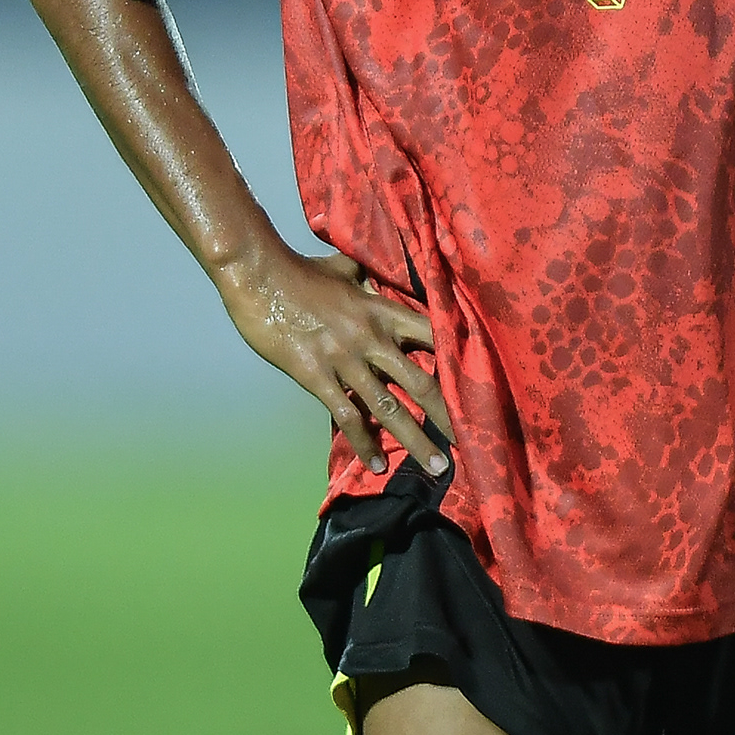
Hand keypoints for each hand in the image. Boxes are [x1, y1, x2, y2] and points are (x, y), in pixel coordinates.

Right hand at [217, 242, 450, 476]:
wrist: (257, 274)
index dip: (457, 361)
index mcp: (381, 310)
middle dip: (447, 414)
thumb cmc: (299, 270)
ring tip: (438, 466)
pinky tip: (377, 464)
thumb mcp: (344, 268)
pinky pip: (347, 416)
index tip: (477, 385)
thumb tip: (378, 276)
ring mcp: (344, 358)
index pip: (432, 336)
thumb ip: (367, 280)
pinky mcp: (316, 375)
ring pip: (389, 406)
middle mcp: (371, 337)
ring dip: (416, 440)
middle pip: (421, 380)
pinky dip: (364, 443)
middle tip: (470, 442)